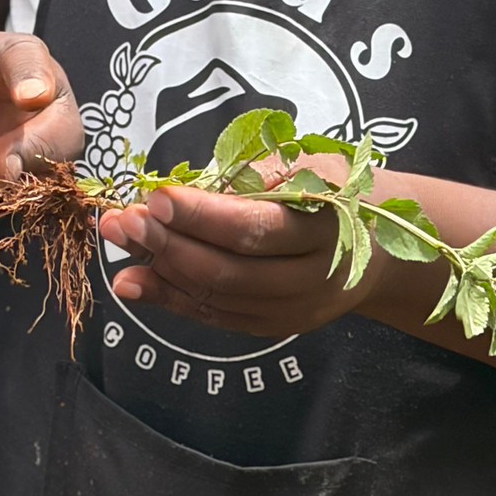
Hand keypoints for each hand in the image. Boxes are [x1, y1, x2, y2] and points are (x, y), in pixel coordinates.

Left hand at [97, 184, 389, 336]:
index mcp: (326, 229)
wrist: (377, 249)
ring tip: (118, 241)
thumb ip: (255, 179)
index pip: (255, 229)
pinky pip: (214, 316)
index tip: (155, 197)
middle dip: (168, 244)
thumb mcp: (310, 168)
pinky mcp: (271, 327)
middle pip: (229, 270)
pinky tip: (132, 281)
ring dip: (159, 271)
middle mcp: (310, 279)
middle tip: (122, 220)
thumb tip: (185, 191)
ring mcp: (291, 311)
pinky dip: (169, 299)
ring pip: (217, 297)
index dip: (202, 216)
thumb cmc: (333, 192)